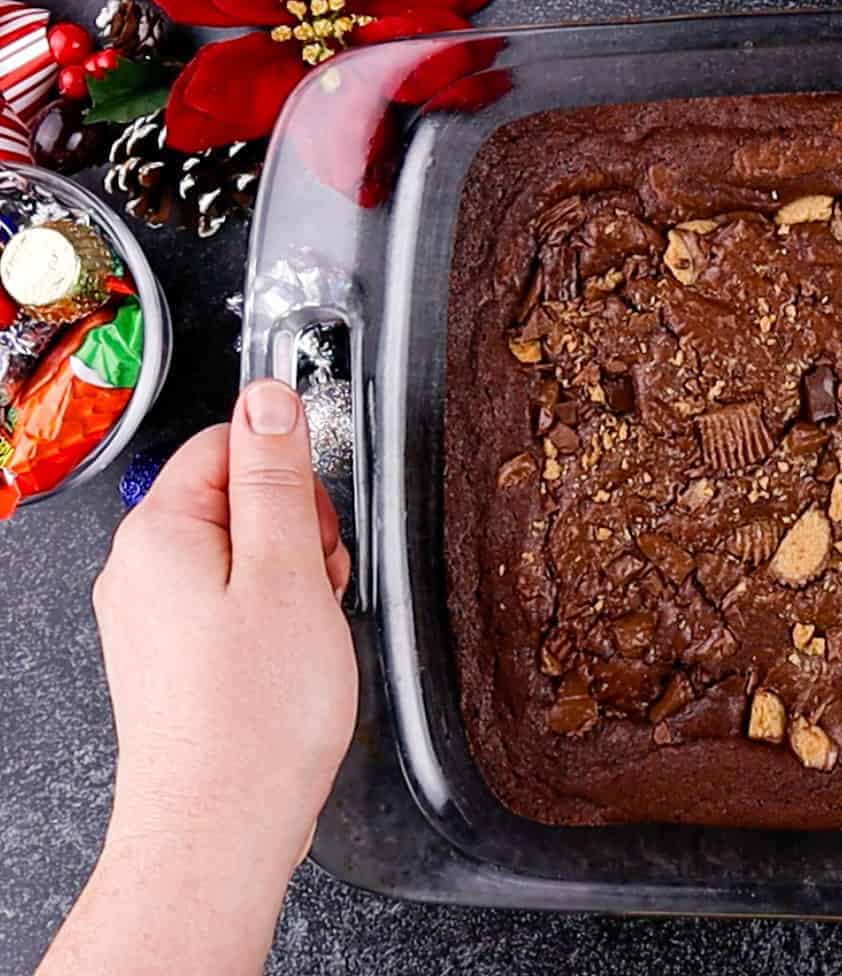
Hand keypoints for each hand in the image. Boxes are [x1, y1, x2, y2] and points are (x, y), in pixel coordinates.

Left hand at [39, 381, 355, 975]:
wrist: (221, 825)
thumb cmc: (254, 714)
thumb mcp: (286, 571)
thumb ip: (277, 477)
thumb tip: (267, 397)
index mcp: (160, 533)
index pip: (227, 443)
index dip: (290, 474)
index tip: (319, 522)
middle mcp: (140, 570)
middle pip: (234, 497)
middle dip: (296, 528)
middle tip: (320, 583)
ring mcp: (151, 617)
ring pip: (238, 553)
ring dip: (291, 575)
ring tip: (309, 628)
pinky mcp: (171, 658)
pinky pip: (229, 603)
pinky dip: (272, 616)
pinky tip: (292, 656)